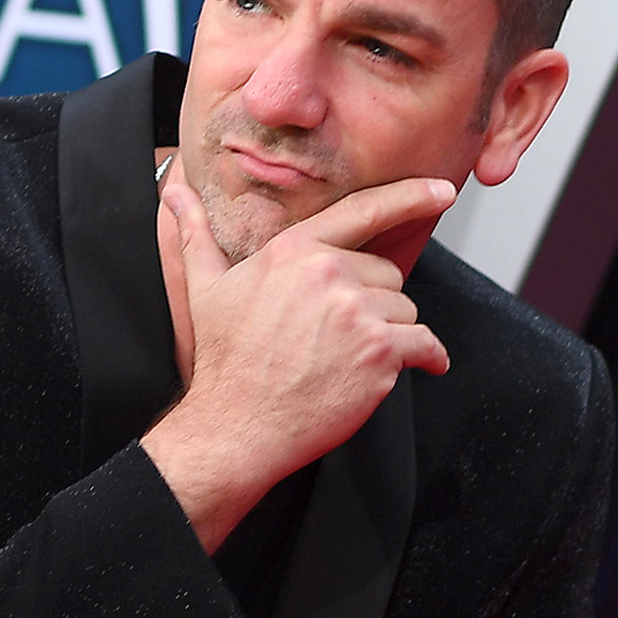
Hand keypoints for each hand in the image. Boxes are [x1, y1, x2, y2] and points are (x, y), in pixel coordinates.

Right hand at [143, 176, 453, 549]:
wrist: (235, 425)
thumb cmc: (224, 360)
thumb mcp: (205, 288)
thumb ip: (196, 234)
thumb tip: (175, 191)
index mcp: (293, 250)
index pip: (363, 212)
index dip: (409, 197)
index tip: (441, 191)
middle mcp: (328, 273)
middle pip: (386, 273)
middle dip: (372, 303)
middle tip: (333, 337)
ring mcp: (356, 312)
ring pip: (405, 310)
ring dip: (389, 334)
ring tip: (347, 358)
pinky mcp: (379, 351)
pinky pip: (426, 344)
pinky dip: (427, 359)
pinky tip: (413, 368)